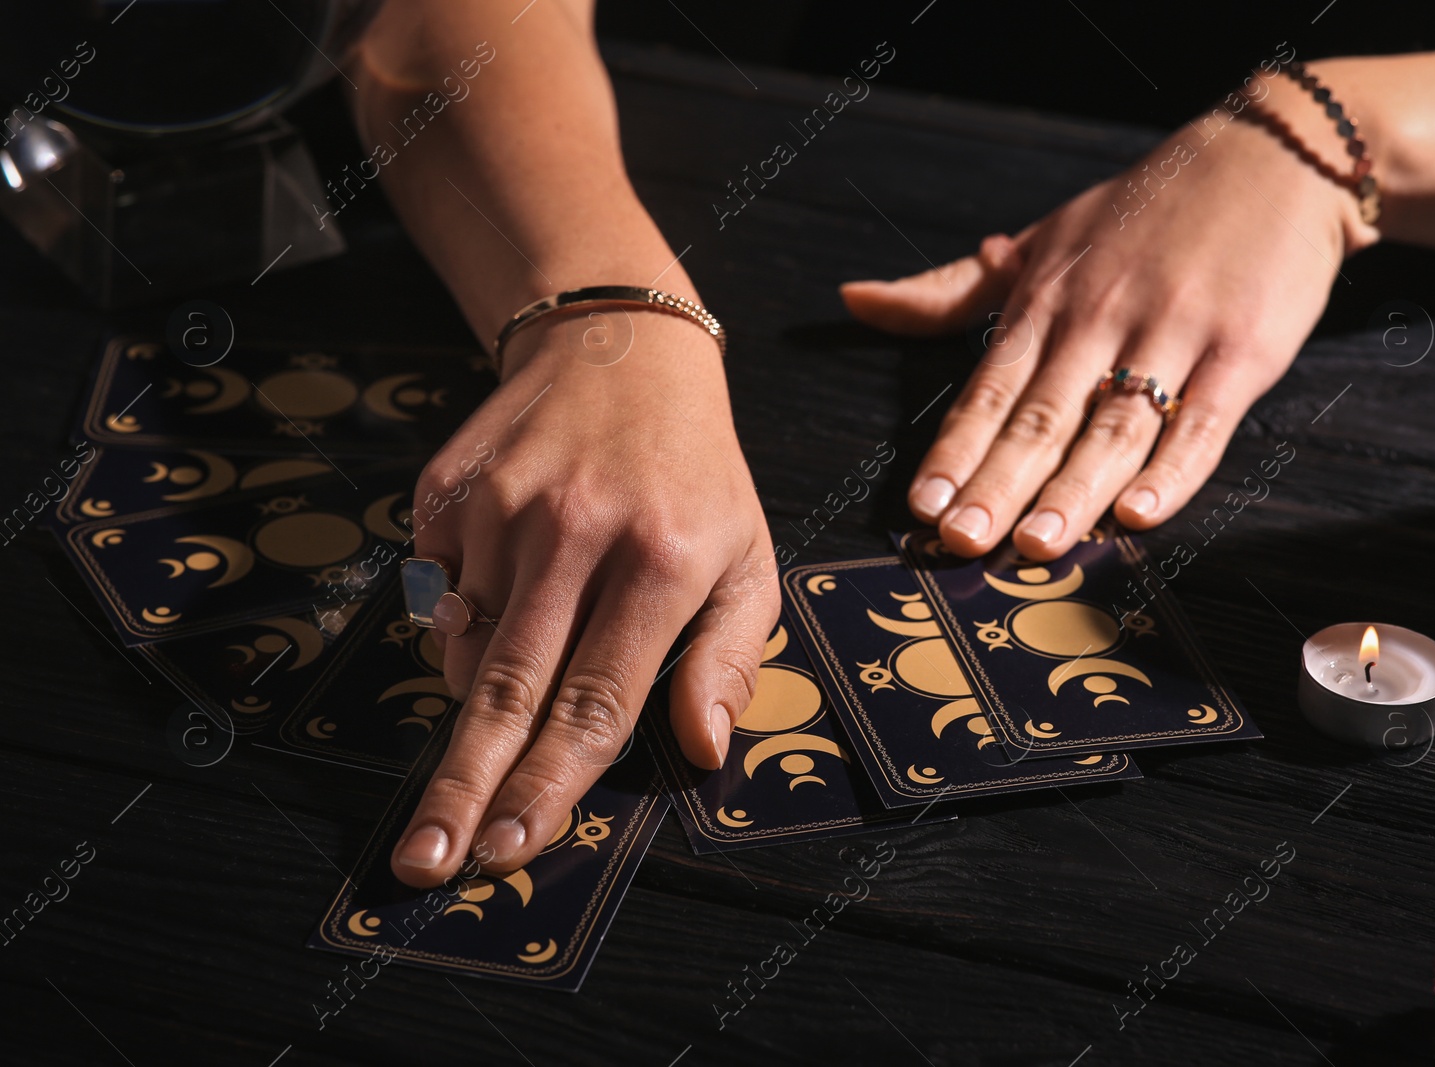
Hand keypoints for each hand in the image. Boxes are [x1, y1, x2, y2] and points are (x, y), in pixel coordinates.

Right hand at [390, 310, 776, 886]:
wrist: (620, 348)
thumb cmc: (695, 475)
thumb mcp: (747, 557)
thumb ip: (727, 658)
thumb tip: (702, 749)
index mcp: (659, 561)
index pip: (595, 702)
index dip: (550, 787)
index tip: (509, 849)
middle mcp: (572, 534)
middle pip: (507, 692)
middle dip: (462, 788)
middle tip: (423, 860)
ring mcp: (499, 508)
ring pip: (465, 648)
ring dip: (480, 694)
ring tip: (524, 655)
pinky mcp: (447, 489)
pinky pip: (436, 594)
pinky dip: (461, 621)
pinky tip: (508, 583)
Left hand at [841, 97, 1374, 558]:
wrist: (1273, 155)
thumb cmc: (1148, 207)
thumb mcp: (1045, 238)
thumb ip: (952, 289)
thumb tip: (856, 299)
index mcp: (1047, 299)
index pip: (989, 388)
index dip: (954, 450)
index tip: (922, 507)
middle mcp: (1100, 318)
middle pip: (1042, 417)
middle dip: (998, 484)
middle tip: (961, 543)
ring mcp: (1173, 334)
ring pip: (1114, 427)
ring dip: (1073, 491)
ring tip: (1036, 545)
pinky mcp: (1243, 351)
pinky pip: (1204, 422)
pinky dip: (1174, 470)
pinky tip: (1142, 514)